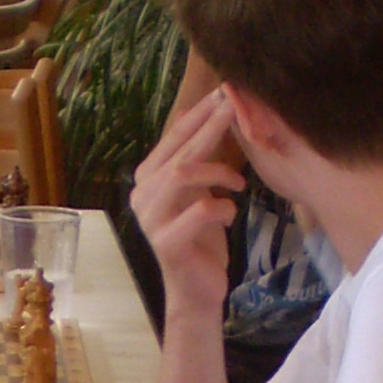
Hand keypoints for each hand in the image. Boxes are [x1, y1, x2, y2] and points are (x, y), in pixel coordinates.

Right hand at [129, 87, 242, 309]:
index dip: (200, 114)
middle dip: (211, 127)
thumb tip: (192, 109)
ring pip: (183, 175)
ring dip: (218, 172)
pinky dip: (222, 207)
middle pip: (180, 152)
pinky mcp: (167, 243)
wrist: (197, 290)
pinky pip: (199, 211)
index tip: (225, 92)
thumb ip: (193, 156)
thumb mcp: (199, 191)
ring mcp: (150, 220)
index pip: (174, 137)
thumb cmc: (201, 239)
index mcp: (148, 179)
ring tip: (240, 184)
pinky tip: (229, 214)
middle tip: (236, 107)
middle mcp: (143, 196)